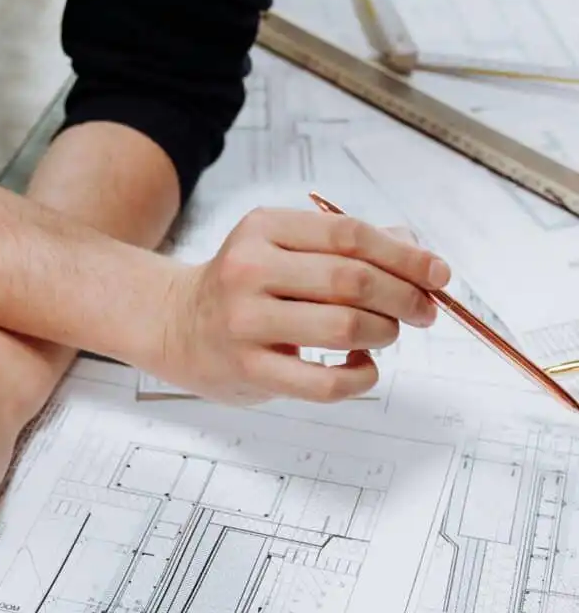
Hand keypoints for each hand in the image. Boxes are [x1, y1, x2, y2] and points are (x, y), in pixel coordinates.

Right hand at [158, 207, 449, 403]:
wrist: (174, 326)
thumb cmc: (240, 289)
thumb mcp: (280, 248)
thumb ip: (343, 246)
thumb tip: (417, 251)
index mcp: (264, 229)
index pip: (350, 235)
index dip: (405, 255)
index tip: (437, 274)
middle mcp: (250, 271)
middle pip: (353, 280)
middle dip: (404, 297)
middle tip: (423, 312)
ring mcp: (246, 323)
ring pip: (343, 328)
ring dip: (383, 333)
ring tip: (385, 335)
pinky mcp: (249, 370)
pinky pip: (324, 382)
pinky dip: (360, 377)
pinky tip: (362, 368)